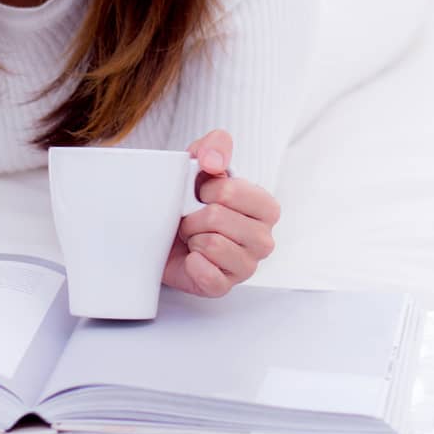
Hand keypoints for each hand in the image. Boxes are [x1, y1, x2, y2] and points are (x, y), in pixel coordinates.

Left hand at [161, 129, 280, 297]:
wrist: (167, 233)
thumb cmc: (192, 197)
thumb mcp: (202, 161)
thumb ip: (214, 146)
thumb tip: (213, 161)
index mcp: (266, 207)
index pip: (230, 192)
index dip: (205, 190)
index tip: (202, 194)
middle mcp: (264, 239)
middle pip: (217, 218)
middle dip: (194, 216)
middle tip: (194, 219)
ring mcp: (247, 266)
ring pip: (212, 245)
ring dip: (193, 238)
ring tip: (194, 237)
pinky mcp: (225, 287)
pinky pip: (208, 275)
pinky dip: (192, 264)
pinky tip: (193, 258)